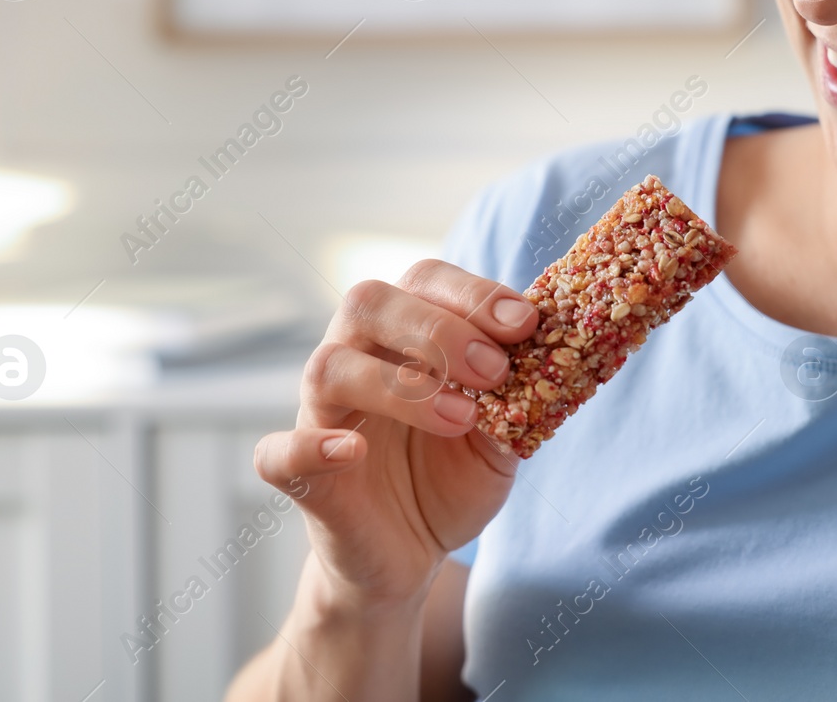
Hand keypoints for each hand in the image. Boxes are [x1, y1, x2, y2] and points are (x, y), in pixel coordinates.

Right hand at [253, 261, 537, 609]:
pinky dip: (310, 448)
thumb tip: (559, 349)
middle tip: (494, 370)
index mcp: (402, 334)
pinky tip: (352, 451)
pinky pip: (277, 453)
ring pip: (328, 367)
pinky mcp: (302, 477)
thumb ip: (520, 395)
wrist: (410, 557)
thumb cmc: (450, 477)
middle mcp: (354, 358)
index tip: (525, 323)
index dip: (472, 293)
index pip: (424, 280)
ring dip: (398, 386)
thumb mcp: (501, 436)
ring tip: (462, 419)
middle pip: (368, 303)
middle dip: (438, 329)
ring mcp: (322, 416)